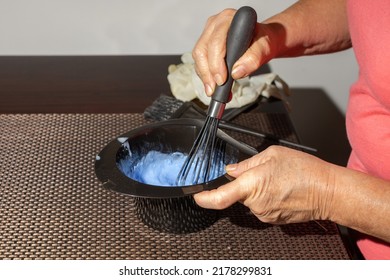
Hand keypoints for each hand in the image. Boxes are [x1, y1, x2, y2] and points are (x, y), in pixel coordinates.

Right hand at [192, 8, 281, 95]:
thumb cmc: (262, 40)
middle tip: (214, 89)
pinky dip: (205, 76)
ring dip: (204, 77)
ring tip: (214, 90)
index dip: (216, 64)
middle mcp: (215, 24)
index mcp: (228, 19)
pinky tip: (214, 86)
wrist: (262, 40)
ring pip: (198, 58)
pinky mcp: (206, 45)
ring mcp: (208, 34)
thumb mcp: (265, 48)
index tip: (221, 80)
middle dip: (207, 74)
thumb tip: (236, 72)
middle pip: (202, 51)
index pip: (215, 43)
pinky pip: (200, 63)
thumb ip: (253, 59)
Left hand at [194, 146, 335, 223]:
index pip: (218, 197)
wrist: (327, 191)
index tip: (197, 195)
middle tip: (264, 171)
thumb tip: (232, 170)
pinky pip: (260, 205)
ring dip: (257, 189)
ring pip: (250, 199)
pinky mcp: (272, 219)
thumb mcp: (272, 155)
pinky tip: (281, 188)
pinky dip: (265, 196)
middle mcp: (255, 203)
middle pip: (237, 193)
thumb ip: (247, 163)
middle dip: (244, 182)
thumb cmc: (305, 171)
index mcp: (251, 184)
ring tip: (278, 180)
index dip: (203, 198)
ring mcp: (264, 213)